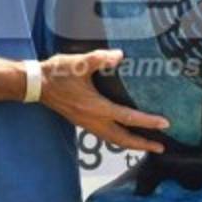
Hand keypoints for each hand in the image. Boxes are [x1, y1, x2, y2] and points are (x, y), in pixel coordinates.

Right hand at [39, 49, 168, 153]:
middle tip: (160, 146)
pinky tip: (123, 134)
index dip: (147, 121)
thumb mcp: (80, 62)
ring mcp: (87, 124)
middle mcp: (93, 120)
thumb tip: (119, 55)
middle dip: (142, 144)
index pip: (127, 117)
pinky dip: (118, 138)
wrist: (36, 84)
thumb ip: (100, 58)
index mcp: (96, 107)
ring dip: (131, 144)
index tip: (164, 124)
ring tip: (146, 145)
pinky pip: (105, 136)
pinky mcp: (82, 122)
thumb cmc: (58, 73)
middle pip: (122, 138)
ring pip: (113, 140)